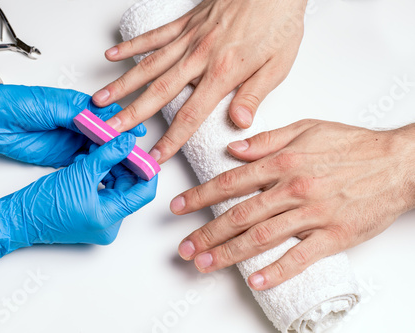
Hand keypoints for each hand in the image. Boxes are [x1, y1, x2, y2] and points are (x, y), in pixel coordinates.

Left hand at [0, 75, 145, 167]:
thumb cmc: (17, 104)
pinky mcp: (63, 156)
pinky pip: (86, 161)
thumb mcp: (52, 106)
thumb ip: (78, 113)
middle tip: (135, 152)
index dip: (123, 123)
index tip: (136, 132)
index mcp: (78, 106)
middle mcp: (77, 123)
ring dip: (111, 156)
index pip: (107, 115)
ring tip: (126, 164)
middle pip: (106, 134)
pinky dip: (97, 165)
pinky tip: (107, 170)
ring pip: (98, 149)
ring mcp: (71, 140)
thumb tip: (102, 119)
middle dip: (121, 143)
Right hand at [0, 133, 157, 268]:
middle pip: (130, 188)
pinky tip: (93, 157)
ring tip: (103, 146)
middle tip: (120, 142)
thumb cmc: (44, 203)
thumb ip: (107, 155)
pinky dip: (101, 173)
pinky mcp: (90, 213)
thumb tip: (127, 142)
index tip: (142, 150)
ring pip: (116, 187)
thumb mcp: (80, 173)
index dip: (146, 169)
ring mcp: (99, 220)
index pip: (144, 192)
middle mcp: (109, 223)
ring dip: (111, 166)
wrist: (18, 218)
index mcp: (110, 219)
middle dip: (126, 164)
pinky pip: (104, 190)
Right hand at [93, 0, 305, 162]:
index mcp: (223, 72)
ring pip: (149, 66)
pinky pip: (154, 36)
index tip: (156, 156)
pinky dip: (132, 46)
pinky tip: (113, 55)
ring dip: (123, 84)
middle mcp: (199, 57)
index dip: (172, 139)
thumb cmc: (278, 22)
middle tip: (110, 129)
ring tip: (101, 100)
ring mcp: (189, 39)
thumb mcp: (277, 64)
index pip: (191, 114)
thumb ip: (254, 95)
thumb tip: (239, 123)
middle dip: (132, 114)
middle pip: (159, 92)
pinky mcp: (186, 23)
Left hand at [171, 120, 414, 289]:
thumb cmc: (354, 146)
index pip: (231, 181)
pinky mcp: (335, 235)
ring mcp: (313, 213)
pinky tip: (256, 281)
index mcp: (283, 162)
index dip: (200, 195)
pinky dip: (277, 271)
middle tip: (184, 248)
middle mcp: (293, 188)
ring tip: (205, 264)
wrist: (399, 163)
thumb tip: (234, 149)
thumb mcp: (307, 128)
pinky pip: (301, 257)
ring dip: (229, 253)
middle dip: (206, 233)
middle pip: (239, 214)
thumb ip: (267, 141)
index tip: (179, 206)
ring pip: (261, 237)